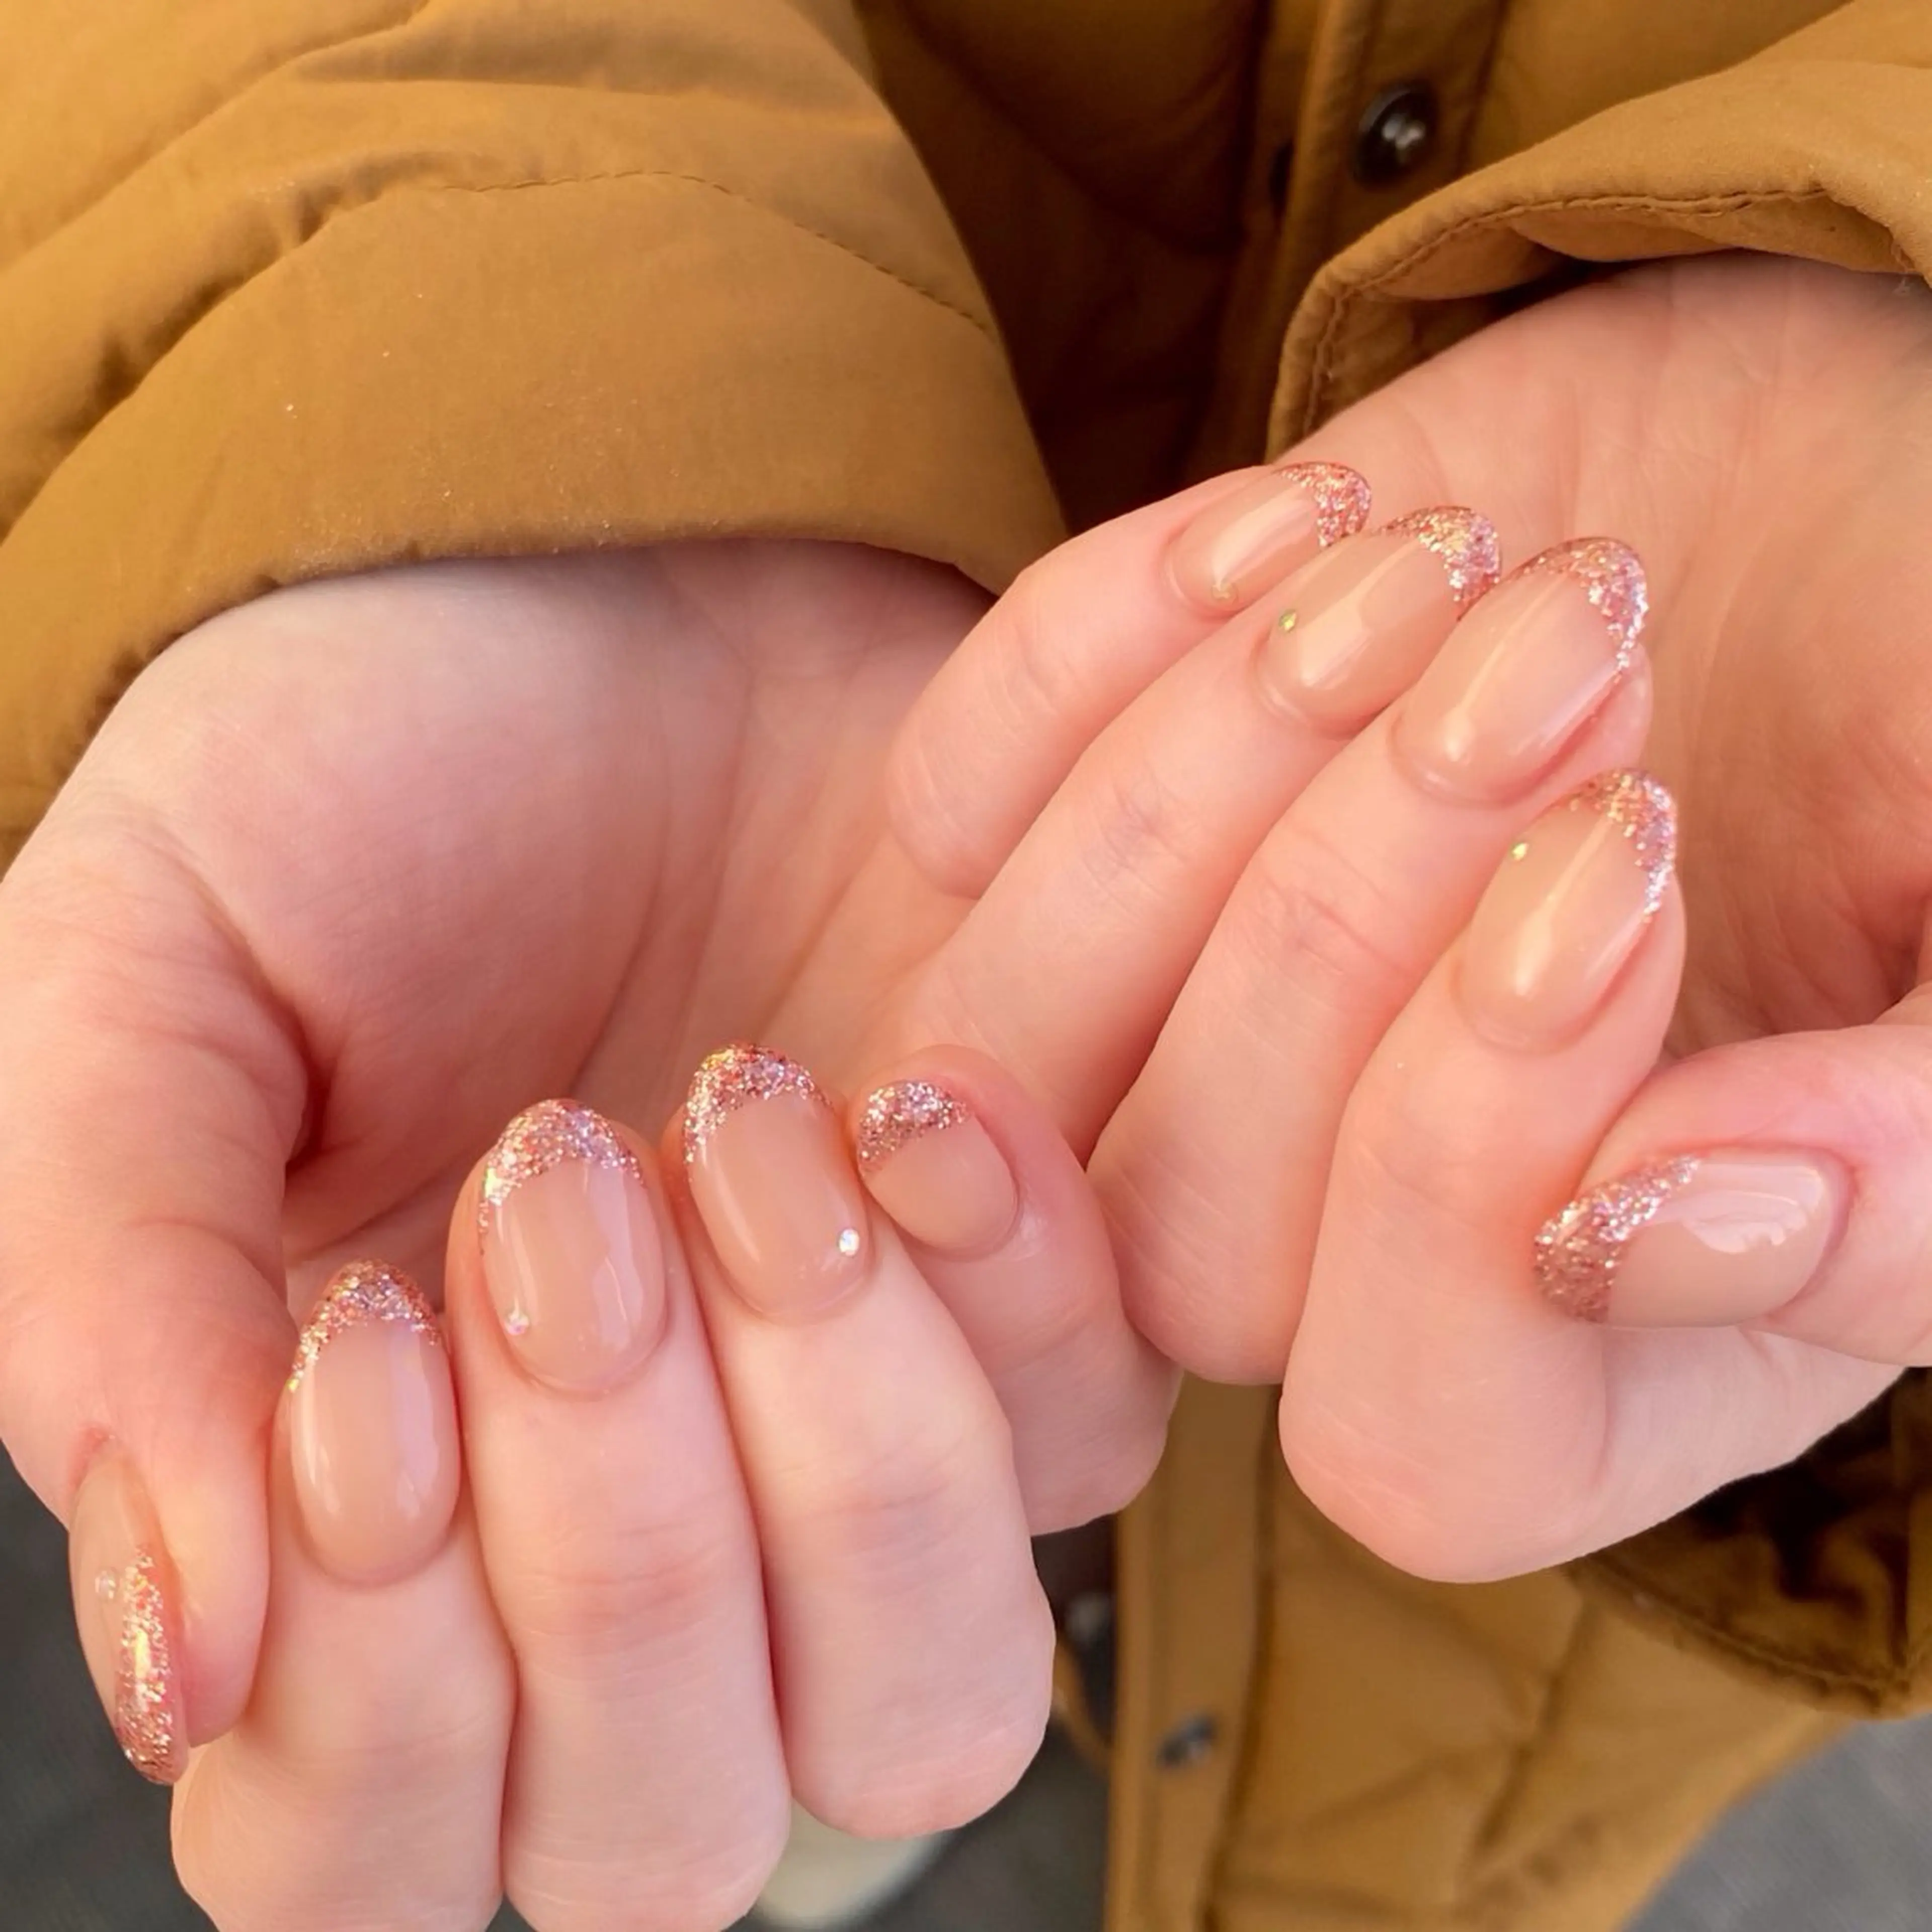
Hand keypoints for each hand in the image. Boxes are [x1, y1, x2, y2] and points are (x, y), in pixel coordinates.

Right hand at [0, 540, 1174, 1925]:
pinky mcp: (1041, 1319)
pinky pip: (1089, 1439)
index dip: (376, 1675)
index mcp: (365, 1542)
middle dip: (620, 1544)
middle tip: (562, 1186)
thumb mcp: (141, 995)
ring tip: (736, 1129)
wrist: (605, 619)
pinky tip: (913, 1091)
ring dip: (834, 1450)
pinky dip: (1008, 1289)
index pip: (367, 1847)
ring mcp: (858, 1463)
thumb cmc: (350, 800)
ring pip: (923, 1707)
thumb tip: (172, 1662)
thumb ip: (112, 1308)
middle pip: (672, 1829)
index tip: (365, 1342)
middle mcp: (632, 1560)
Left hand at [889, 252, 1931, 1579]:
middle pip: (1190, 1244)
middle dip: (1345, 920)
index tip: (1629, 855)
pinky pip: (946, 811)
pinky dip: (1088, 641)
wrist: (1784, 481)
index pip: (1418, 1429)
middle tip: (1574, 643)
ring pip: (1016, 1046)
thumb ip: (1925, 1161)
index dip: (1466, 1172)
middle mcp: (1333, 1249)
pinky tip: (1296, 520)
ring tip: (1440, 565)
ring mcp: (1168, 1056)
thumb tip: (1642, 1232)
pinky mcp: (1072, 854)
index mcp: (1590, 1363)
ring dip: (1204, 781)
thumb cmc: (1929, 688)